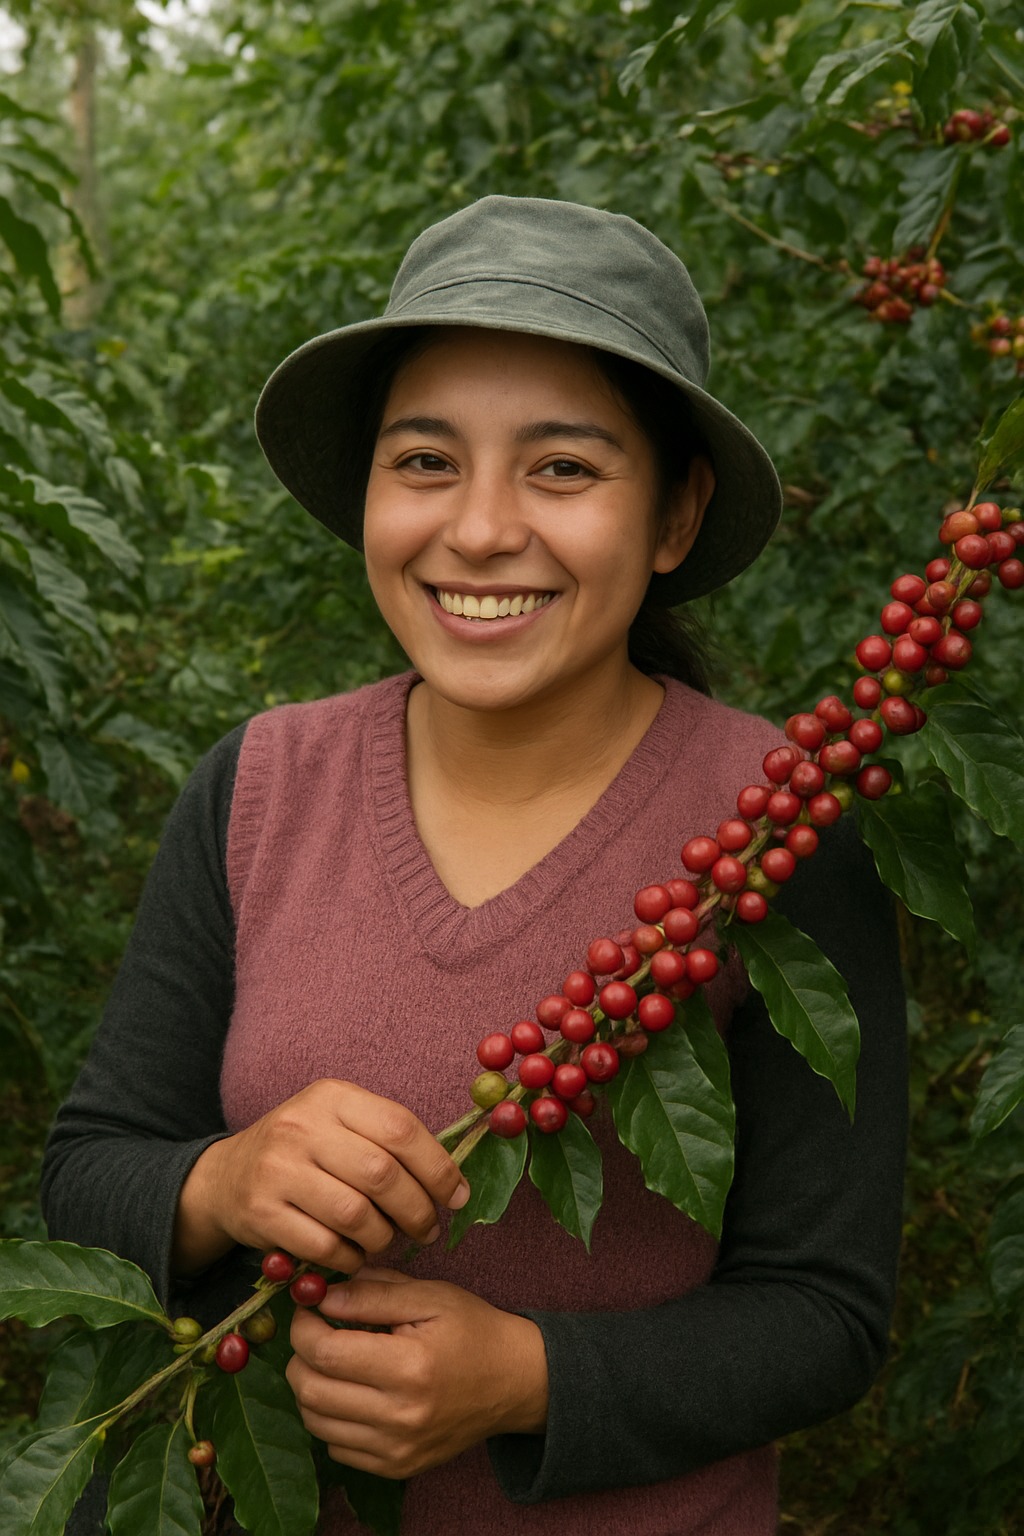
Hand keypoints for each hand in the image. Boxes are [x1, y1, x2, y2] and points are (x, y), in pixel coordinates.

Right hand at [171, 1080, 469, 1274]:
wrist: (226, 1177)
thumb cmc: (303, 1152)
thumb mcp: (340, 1125)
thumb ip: (389, 1142)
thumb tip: (455, 1183)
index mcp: (332, 1096)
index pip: (401, 1128)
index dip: (438, 1167)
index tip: (457, 1197)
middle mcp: (301, 1125)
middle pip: (382, 1174)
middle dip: (417, 1210)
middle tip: (427, 1230)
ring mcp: (277, 1168)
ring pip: (355, 1214)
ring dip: (384, 1238)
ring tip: (388, 1241)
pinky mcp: (261, 1212)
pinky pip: (325, 1246)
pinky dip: (351, 1258)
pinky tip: (355, 1254)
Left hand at [286, 1268, 548, 1479]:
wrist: (514, 1381)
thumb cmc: (471, 1329)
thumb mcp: (429, 1295)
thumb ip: (372, 1292)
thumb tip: (320, 1296)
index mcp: (410, 1366)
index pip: (325, 1352)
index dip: (304, 1326)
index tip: (309, 1308)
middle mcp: (401, 1416)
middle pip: (311, 1391)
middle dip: (299, 1356)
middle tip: (314, 1333)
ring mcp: (398, 1449)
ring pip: (316, 1422)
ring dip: (310, 1386)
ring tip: (332, 1361)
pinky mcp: (397, 1468)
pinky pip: (336, 1448)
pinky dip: (331, 1418)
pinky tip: (352, 1391)